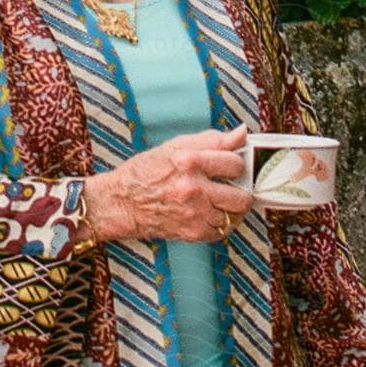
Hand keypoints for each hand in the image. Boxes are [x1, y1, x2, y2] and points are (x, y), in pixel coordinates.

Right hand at [84, 127, 252, 243]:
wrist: (123, 202)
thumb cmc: (147, 171)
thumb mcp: (177, 146)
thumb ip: (213, 140)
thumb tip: (241, 133)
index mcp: (190, 161)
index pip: (235, 164)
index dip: (237, 164)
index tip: (232, 167)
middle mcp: (194, 188)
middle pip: (242, 196)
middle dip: (241, 190)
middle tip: (233, 186)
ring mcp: (194, 213)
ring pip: (235, 215)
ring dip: (232, 208)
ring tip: (220, 200)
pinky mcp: (193, 232)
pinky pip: (223, 230)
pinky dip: (221, 222)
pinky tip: (211, 212)